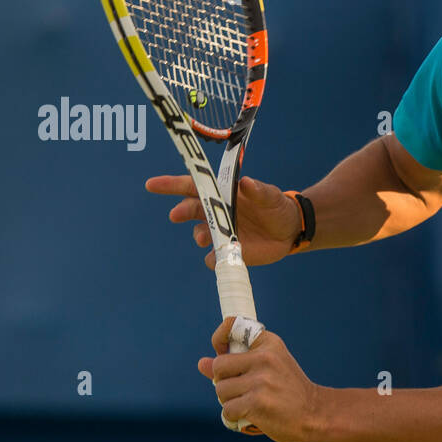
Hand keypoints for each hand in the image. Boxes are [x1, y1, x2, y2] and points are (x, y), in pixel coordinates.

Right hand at [145, 174, 303, 267]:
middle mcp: (217, 212)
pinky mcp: (228, 251)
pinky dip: (213, 258)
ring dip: (199, 235)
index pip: (194, 186)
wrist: (290, 231)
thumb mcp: (271, 196)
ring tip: (205, 237)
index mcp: (223, 194)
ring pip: (200, 234)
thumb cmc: (276, 207)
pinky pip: (214, 258)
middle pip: (191, 210)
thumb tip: (246, 184)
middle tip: (176, 215)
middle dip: (181, 211)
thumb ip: (259, 191)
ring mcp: (220, 232)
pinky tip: (219, 257)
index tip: (152, 185)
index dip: (171, 184)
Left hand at [198, 318, 324, 441]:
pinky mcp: (257, 402)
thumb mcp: (268, 369)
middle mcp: (265, 358)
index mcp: (269, 344)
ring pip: (220, 391)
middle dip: (223, 382)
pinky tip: (251, 416)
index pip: (232, 325)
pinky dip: (234, 417)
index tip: (221, 351)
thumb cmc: (289, 392)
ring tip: (250, 405)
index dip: (219, 338)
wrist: (316, 415)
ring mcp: (261, 380)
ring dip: (229, 402)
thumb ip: (234, 366)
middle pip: (219, 367)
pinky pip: (227, 410)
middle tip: (242, 390)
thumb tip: (201, 363)